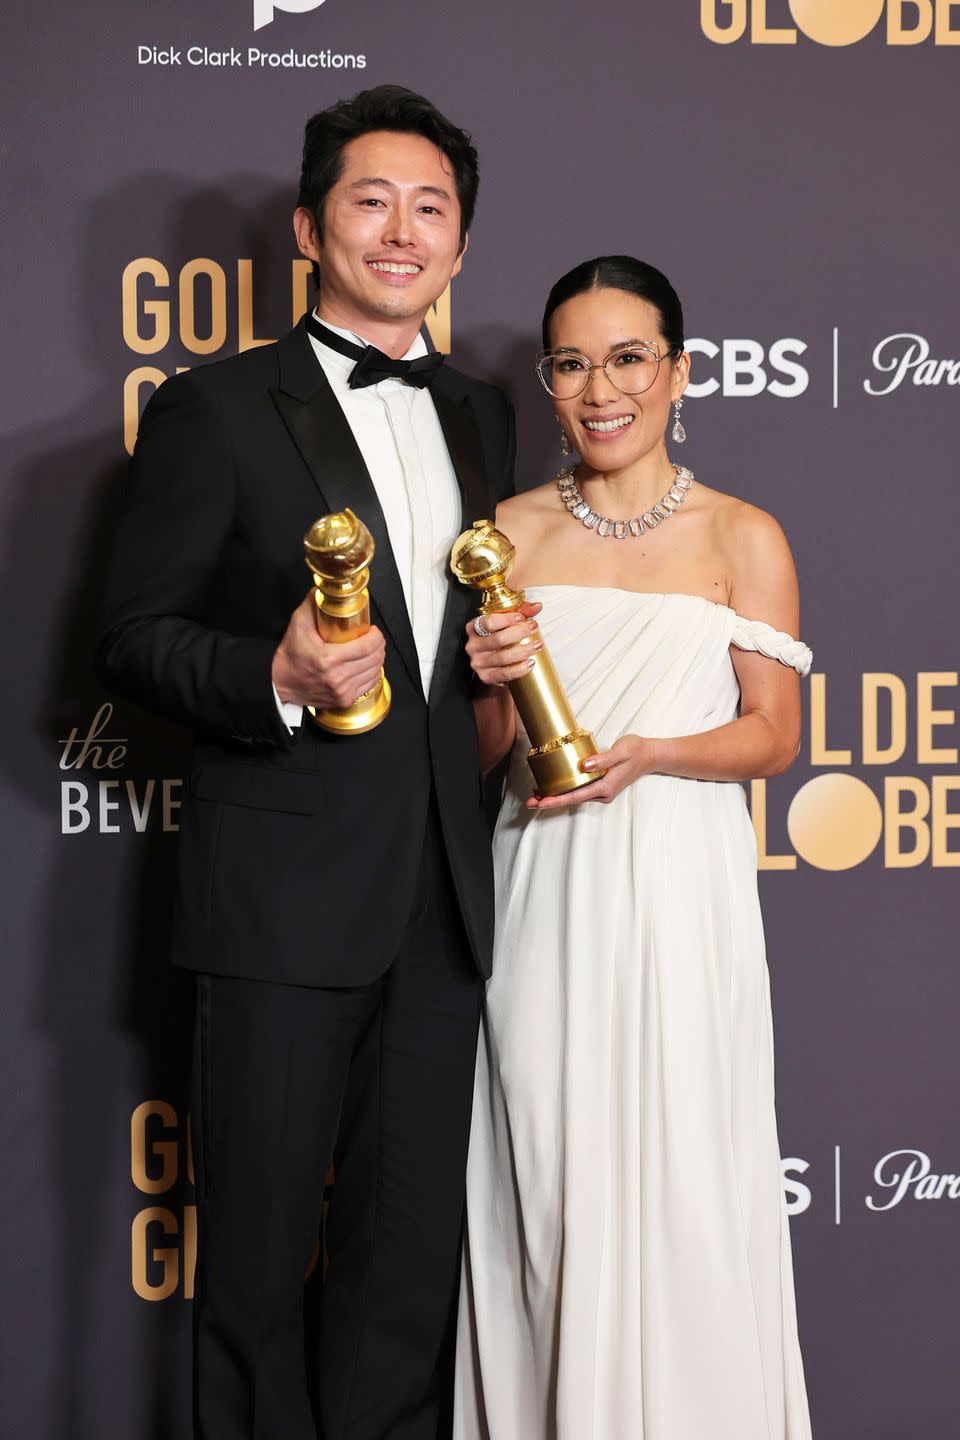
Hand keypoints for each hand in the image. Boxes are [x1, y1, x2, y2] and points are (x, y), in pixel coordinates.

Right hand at [272, 592, 386, 709]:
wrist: (281, 683)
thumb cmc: (290, 656)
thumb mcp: (298, 624)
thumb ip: (312, 603)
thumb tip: (325, 590)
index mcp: (328, 659)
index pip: (367, 647)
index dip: (376, 636)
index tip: (373, 630)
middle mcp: (338, 678)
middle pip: (374, 659)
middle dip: (378, 646)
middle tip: (372, 638)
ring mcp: (342, 692)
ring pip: (375, 672)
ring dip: (377, 659)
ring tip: (370, 650)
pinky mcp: (345, 700)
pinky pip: (370, 685)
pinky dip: (372, 673)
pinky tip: (367, 665)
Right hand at [465, 601, 542, 685]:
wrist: (493, 666)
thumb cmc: (500, 640)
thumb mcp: (506, 623)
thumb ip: (521, 612)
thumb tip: (537, 606)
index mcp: (474, 628)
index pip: (488, 622)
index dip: (507, 619)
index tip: (522, 618)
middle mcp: (473, 646)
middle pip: (498, 639)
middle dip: (520, 632)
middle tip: (533, 628)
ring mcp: (478, 663)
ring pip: (503, 657)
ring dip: (524, 650)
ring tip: (537, 645)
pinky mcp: (486, 677)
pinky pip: (505, 674)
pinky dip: (520, 669)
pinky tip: (530, 662)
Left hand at [526, 735, 658, 809]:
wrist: (650, 755)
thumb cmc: (636, 751)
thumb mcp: (621, 751)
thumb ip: (603, 759)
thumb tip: (585, 765)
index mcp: (606, 787)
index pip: (576, 796)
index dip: (557, 800)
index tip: (542, 802)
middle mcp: (602, 793)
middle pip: (572, 799)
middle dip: (551, 801)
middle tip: (530, 802)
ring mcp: (602, 791)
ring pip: (574, 796)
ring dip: (556, 796)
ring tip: (535, 795)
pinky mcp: (600, 786)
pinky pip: (579, 791)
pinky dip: (565, 791)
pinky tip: (553, 787)